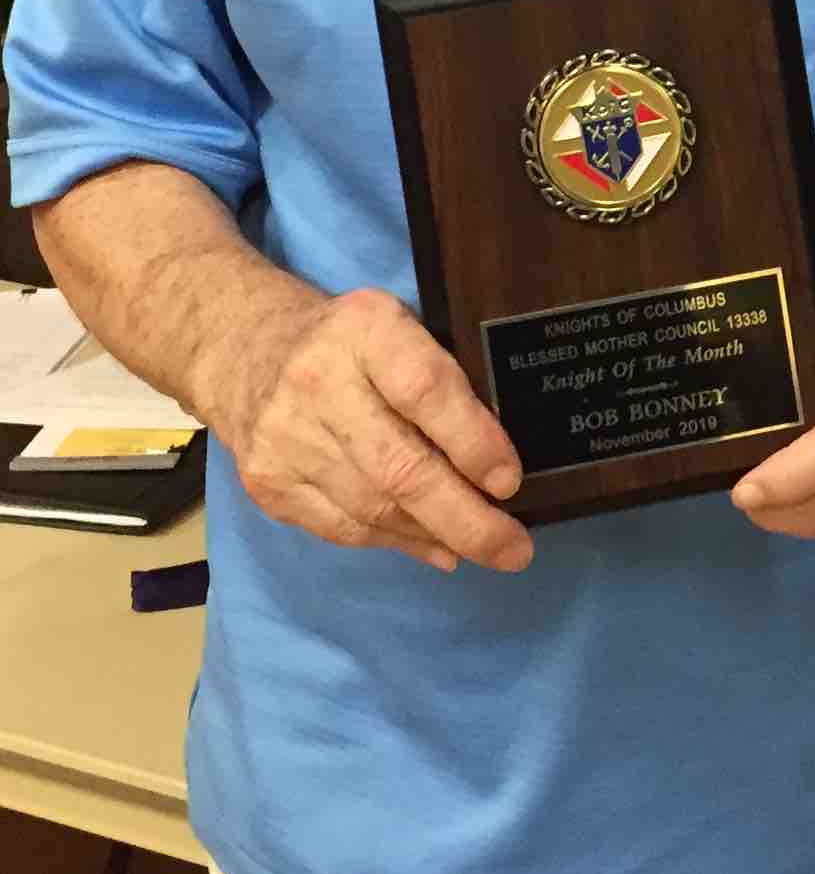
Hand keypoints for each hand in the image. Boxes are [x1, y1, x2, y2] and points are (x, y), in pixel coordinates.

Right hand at [202, 284, 531, 574]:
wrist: (241, 348)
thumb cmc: (346, 339)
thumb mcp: (398, 325)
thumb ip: (441, 375)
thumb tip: (497, 456)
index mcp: (365, 330)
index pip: (425, 390)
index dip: (473, 441)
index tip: (510, 482)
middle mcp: (319, 385)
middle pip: (400, 467)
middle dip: (465, 518)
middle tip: (514, 549)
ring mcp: (286, 440)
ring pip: (373, 507)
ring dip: (436, 536)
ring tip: (485, 548)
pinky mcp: (267, 485)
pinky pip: (342, 528)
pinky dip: (395, 541)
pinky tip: (434, 548)